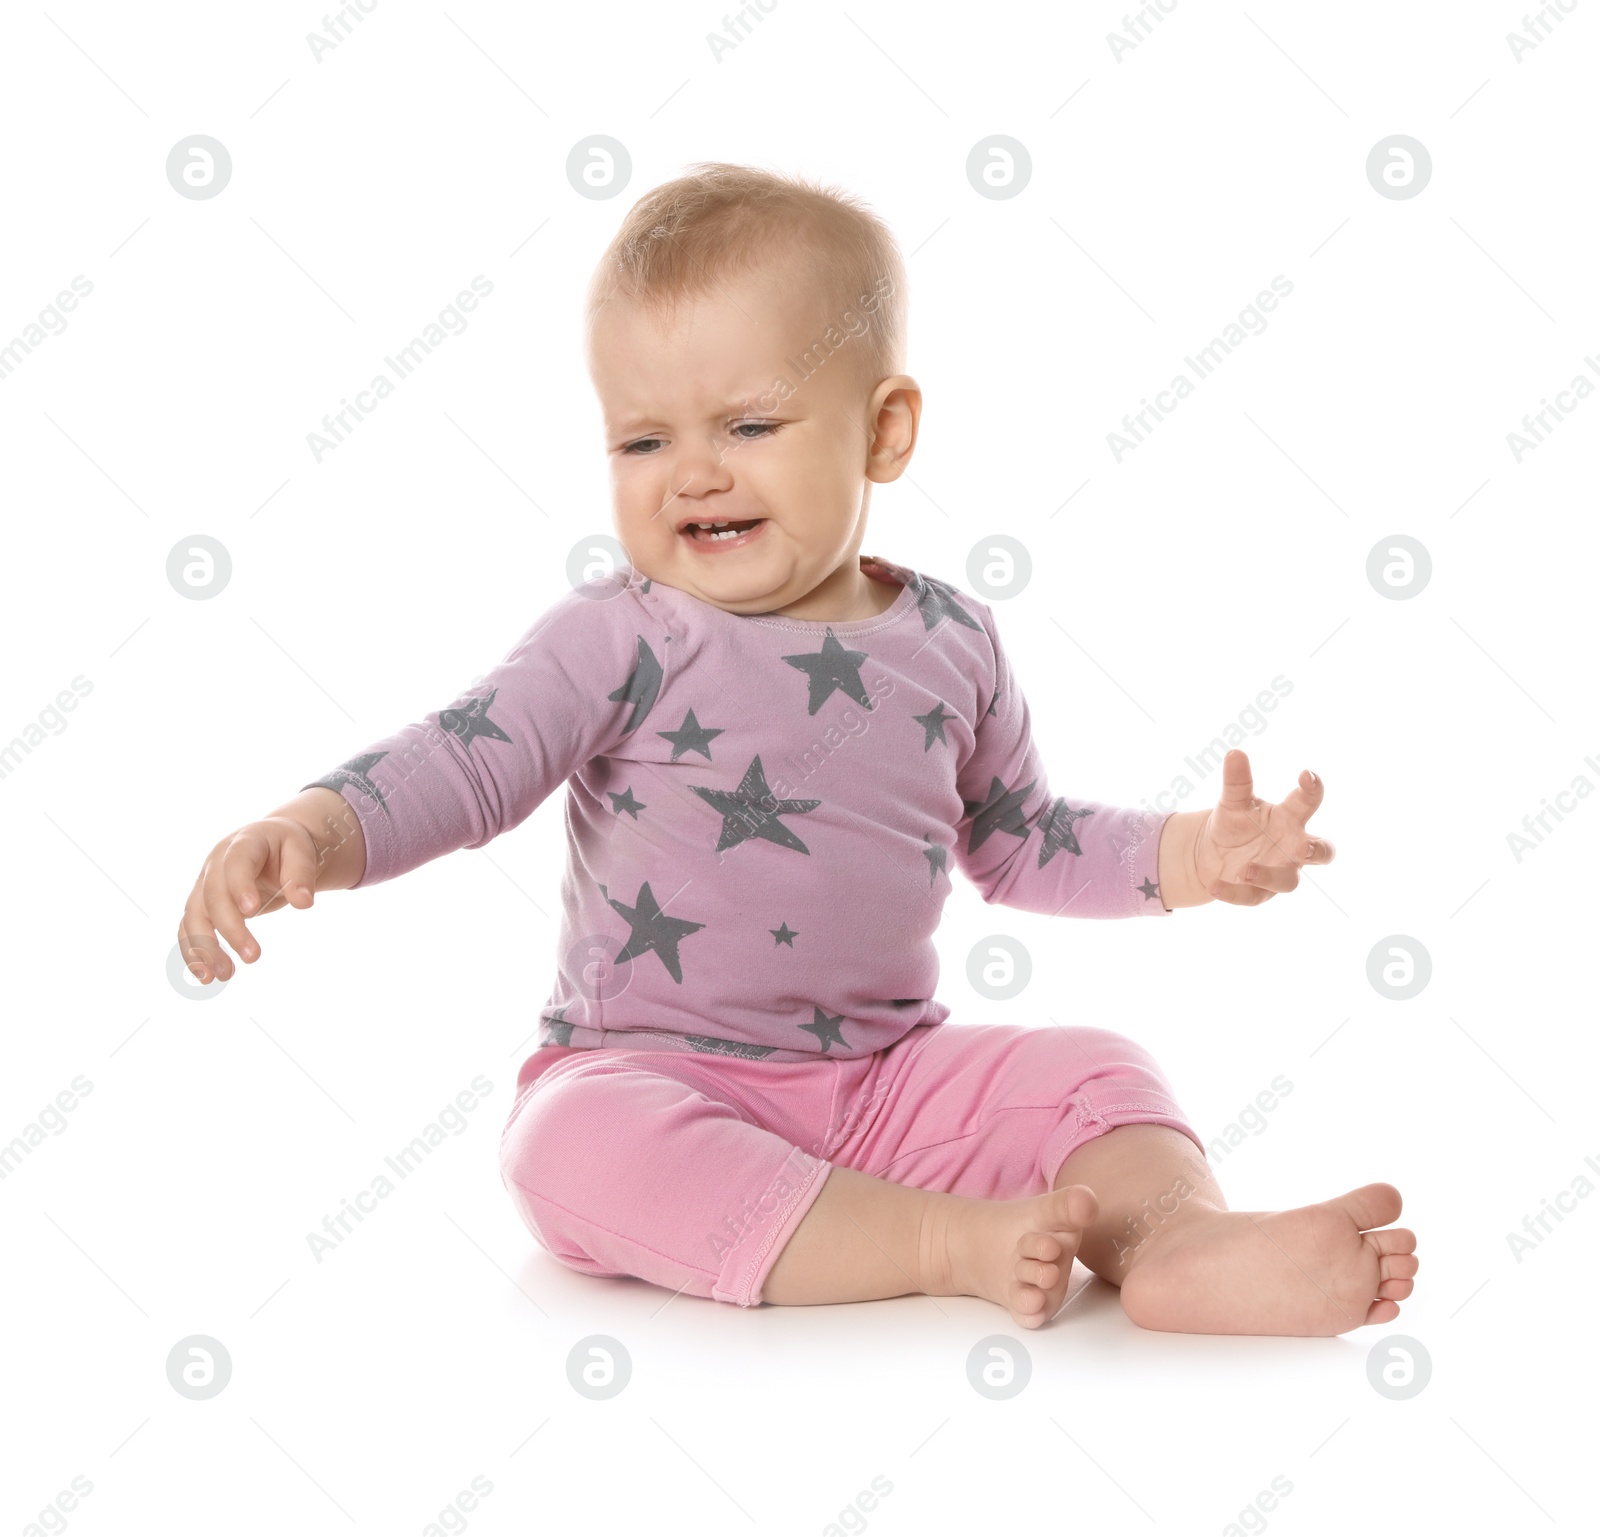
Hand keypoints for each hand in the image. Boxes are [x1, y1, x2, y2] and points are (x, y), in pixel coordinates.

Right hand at [177, 818, 319, 983]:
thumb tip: (303, 902)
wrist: (271, 843)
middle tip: (253, 957)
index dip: (240, 886)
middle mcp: (215, 863)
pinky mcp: (201, 903)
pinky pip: (189, 928)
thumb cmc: (287, 847)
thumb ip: (301, 873)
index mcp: (243, 843)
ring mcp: (204, 884)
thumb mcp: (301, 850)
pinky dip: (193, 951)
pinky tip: (205, 975)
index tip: (252, 911)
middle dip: (230, 928)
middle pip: (213, 895)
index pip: (236, 863)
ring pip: (194, 915)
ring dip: (203, 947)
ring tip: (223, 975)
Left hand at [1193, 749, 1335, 905]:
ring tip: (1244, 869)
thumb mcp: (1232, 801)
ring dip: (1268, 875)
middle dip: (1318, 851)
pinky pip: (1250, 896)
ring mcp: (1279, 872)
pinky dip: (1232, 892)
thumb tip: (1234, 753)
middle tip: (1304, 846)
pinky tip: (1214, 885)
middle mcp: (1292, 846)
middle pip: (1322, 852)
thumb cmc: (1234, 823)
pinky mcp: (1259, 893)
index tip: (1306, 775)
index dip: (1312, 789)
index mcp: (1289, 818)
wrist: (1210, 853)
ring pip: (1288, 882)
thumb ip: (1236, 781)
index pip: (1308, 802)